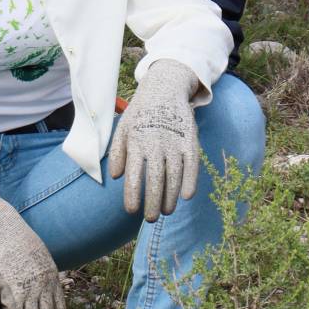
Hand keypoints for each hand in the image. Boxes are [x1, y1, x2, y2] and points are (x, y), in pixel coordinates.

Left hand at [108, 59, 199, 221]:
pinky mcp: (190, 140)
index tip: (131, 211)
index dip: (133, 196)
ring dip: (171, 197)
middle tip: (150, 219)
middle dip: (153, 203)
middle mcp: (156, 144)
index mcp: (137, 143)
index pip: (134, 176)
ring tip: (166, 212)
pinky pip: (192, 165)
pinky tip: (186, 197)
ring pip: (174, 176)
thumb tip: (116, 177)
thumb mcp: (122, 129)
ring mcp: (175, 142)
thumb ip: (117, 153)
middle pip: (155, 180)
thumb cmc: (140, 114)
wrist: (165, 89)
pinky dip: (191, 181)